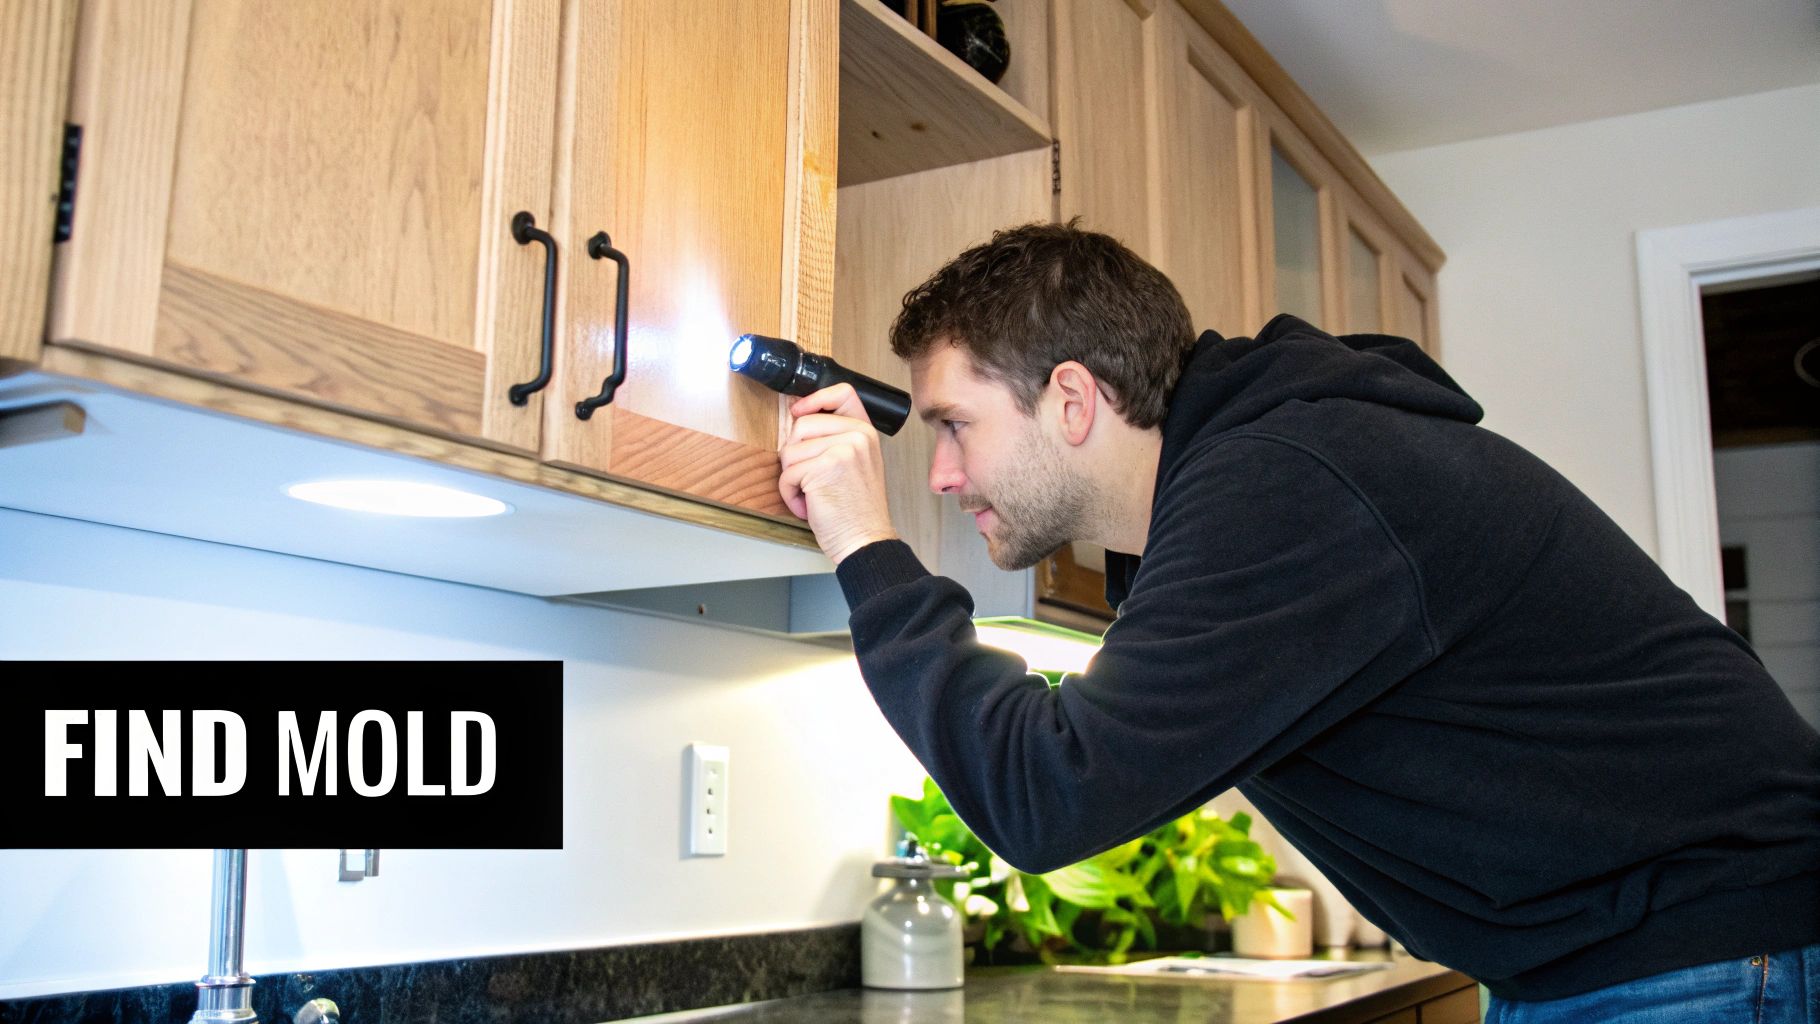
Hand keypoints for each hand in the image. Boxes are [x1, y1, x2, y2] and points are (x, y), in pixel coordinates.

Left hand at [779, 383, 897, 563]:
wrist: (865, 540)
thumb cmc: (857, 510)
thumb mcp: (858, 463)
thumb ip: (836, 438)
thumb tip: (799, 419)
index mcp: (866, 432)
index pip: (842, 393)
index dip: (815, 398)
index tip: (799, 412)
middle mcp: (858, 436)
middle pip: (803, 424)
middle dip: (795, 454)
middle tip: (811, 479)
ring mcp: (842, 450)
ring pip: (790, 450)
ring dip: (791, 478)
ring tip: (812, 495)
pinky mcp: (823, 467)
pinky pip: (787, 473)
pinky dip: (790, 494)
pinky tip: (809, 505)